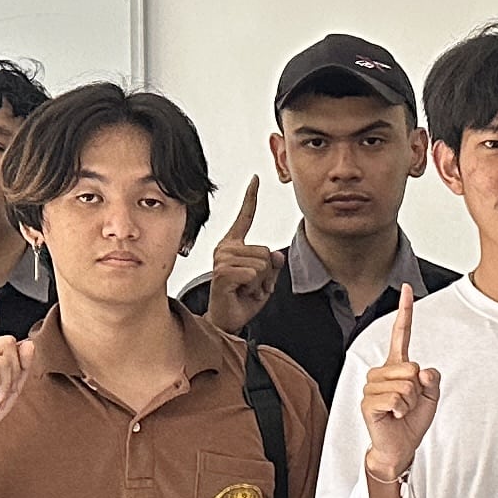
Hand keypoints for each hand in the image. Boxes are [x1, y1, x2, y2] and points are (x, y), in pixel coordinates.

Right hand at [203, 182, 276, 334]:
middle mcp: (225, 248)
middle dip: (267, 273)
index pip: (246, 217)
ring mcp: (222, 260)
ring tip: (245, 289)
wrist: (228, 319)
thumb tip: (276, 255)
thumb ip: (273, 264)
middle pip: (266, 250)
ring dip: (260, 282)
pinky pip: (253, 274)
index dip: (251, 197)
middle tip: (251, 285)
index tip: (255, 178)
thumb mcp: (266, 280)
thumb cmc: (243, 298)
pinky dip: (254, 287)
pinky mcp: (222, 273)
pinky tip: (241, 292)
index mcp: (234, 245)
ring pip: (262, 264)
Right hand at [359, 283, 441, 483]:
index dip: (404, 311)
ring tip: (399, 412)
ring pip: (405, 385)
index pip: (401, 334)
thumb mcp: (431, 397)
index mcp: (397, 365)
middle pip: (411, 368)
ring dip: (409, 403)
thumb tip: (422, 371)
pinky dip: (401, 411)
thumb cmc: (411, 420)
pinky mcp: (368, 402)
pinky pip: (396, 399)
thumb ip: (432, 380)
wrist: (400, 446)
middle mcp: (381, 372)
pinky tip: (392, 416)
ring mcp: (372, 386)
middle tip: (407, 404)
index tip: (406, 288)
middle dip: (417, 390)